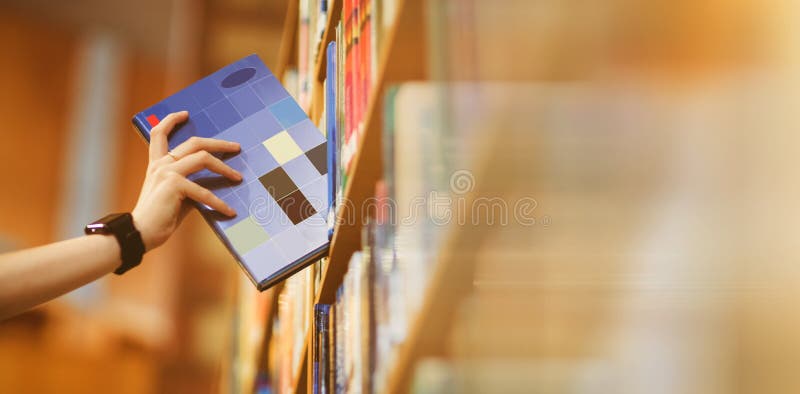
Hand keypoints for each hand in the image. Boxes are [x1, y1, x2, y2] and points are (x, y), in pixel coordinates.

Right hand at [131, 111, 241, 250]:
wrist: (139, 233)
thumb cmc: (158, 218)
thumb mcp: (175, 196)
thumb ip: (190, 185)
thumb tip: (214, 183)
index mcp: (157, 164)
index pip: (159, 133)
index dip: (172, 120)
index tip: (186, 114)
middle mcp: (161, 164)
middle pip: (194, 142)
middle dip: (218, 143)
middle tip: (236, 147)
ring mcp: (167, 172)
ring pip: (203, 158)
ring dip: (225, 168)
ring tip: (238, 177)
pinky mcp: (174, 185)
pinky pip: (204, 191)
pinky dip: (219, 202)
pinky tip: (229, 211)